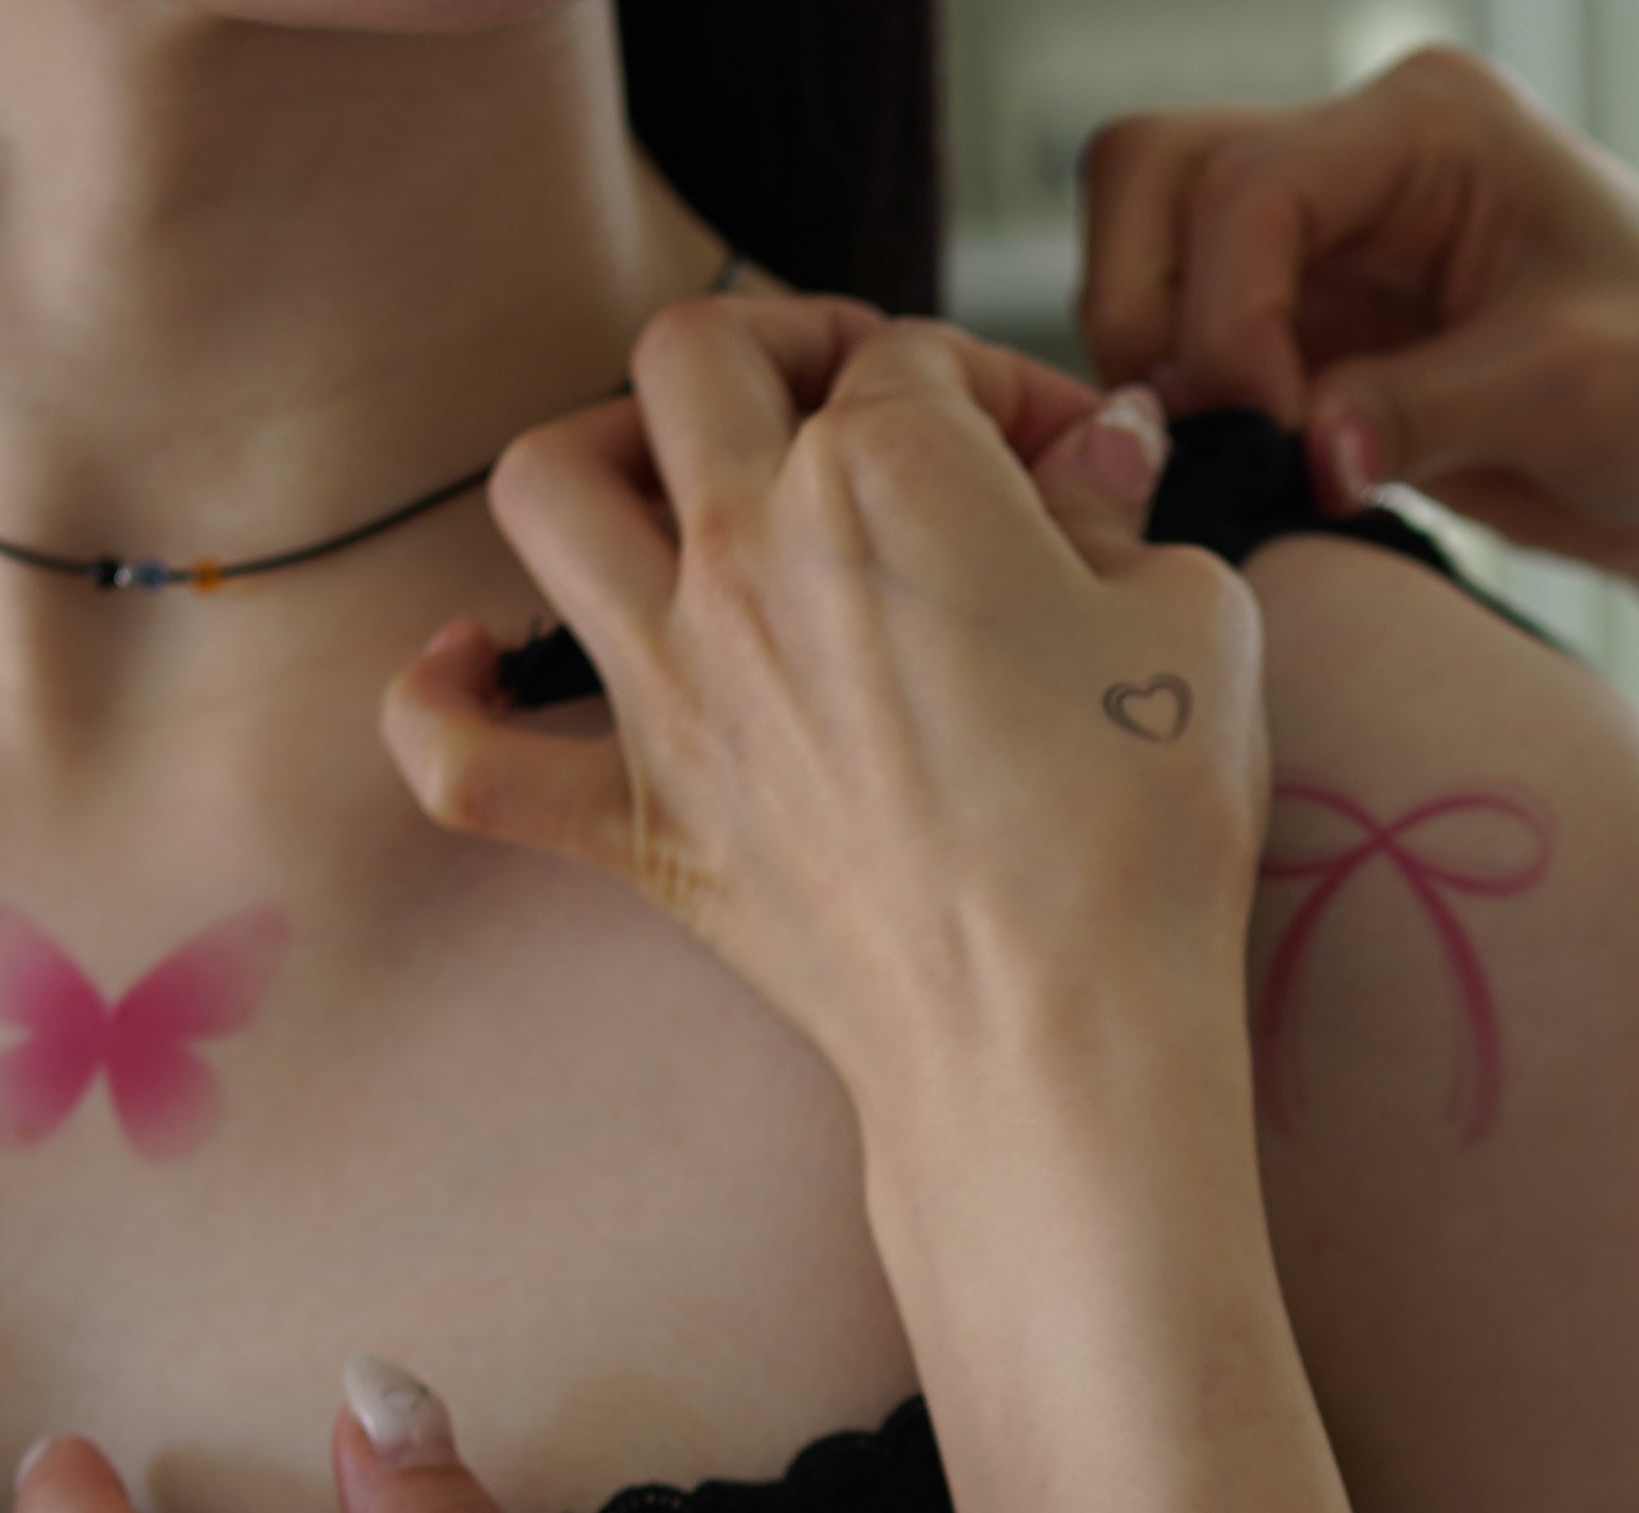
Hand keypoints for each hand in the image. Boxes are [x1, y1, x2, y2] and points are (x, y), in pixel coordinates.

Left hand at [381, 302, 1267, 1165]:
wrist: (1055, 1037)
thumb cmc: (1140, 831)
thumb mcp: (1193, 623)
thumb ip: (1125, 513)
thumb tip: (1096, 459)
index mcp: (887, 473)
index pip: (925, 360)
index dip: (1012, 393)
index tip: (1075, 470)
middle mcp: (748, 551)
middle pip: (700, 356)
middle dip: (789, 349)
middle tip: (863, 407)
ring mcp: (672, 688)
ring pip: (547, 489)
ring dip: (601, 453)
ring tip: (679, 487)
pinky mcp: (639, 825)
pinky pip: (465, 758)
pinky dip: (446, 706)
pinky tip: (472, 665)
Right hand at [1075, 47, 1638, 571]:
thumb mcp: (1578, 388)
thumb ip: (1430, 410)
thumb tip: (1308, 451)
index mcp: (1429, 124)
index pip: (1252, 183)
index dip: (1228, 311)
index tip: (1276, 427)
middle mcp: (1361, 163)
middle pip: (1156, 177)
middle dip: (1149, 307)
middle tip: (1197, 433)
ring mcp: (1329, 248)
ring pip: (1153, 253)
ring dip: (1159, 358)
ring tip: (1224, 460)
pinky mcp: (1316, 335)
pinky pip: (1196, 348)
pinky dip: (1191, 410)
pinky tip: (1241, 475)